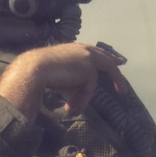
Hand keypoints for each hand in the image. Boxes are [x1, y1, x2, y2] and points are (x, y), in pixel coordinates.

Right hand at [0, 42, 127, 120]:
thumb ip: (68, 75)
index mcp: (73, 48)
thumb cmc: (37, 71)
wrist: (33, 70)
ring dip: (91, 92)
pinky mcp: (89, 69)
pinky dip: (82, 99)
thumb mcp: (55, 71)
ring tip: (84, 105)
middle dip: (114, 61)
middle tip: (123, 63)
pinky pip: (89, 88)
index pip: (93, 51)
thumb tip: (74, 90)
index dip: (104, 55)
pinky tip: (71, 107)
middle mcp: (83, 50)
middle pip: (104, 56)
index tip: (113, 58)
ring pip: (102, 72)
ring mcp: (87, 58)